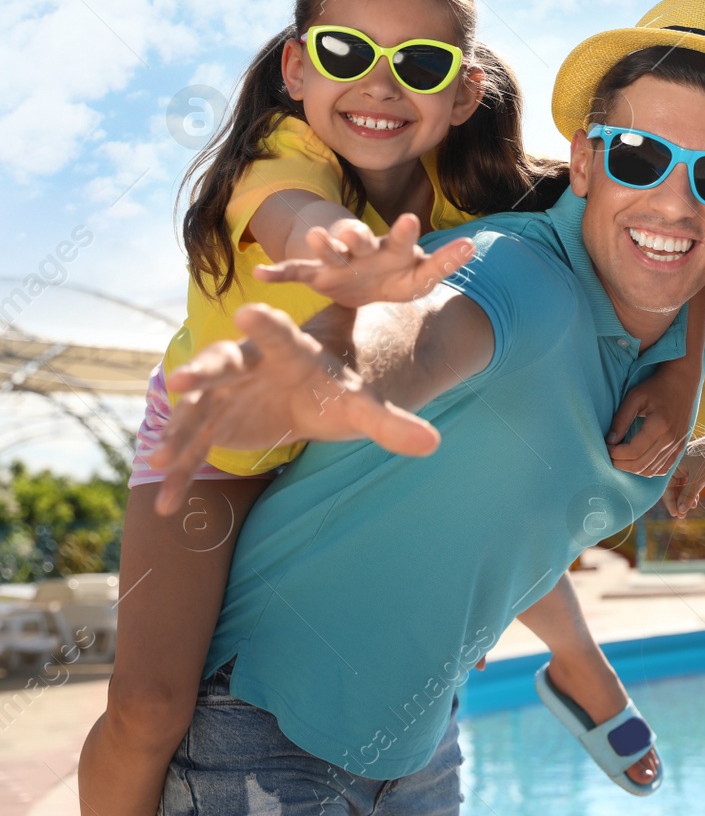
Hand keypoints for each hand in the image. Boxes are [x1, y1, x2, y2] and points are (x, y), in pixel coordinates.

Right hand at [150, 304, 439, 513]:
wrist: (308, 400)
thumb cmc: (335, 392)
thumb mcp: (363, 407)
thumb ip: (391, 423)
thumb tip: (433, 443)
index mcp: (289, 351)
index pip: (280, 334)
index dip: (266, 324)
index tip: (247, 310)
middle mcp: (249, 365)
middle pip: (223, 362)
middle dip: (202, 370)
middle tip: (183, 379)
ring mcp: (225, 393)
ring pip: (196, 408)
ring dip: (177, 430)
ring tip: (160, 457)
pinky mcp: (213, 423)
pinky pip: (193, 447)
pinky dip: (180, 474)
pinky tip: (166, 504)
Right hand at [256, 214, 474, 307]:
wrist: (365, 282)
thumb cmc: (398, 275)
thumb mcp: (422, 276)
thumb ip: (445, 262)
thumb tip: (474, 246)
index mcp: (392, 249)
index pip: (401, 239)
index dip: (403, 231)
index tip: (409, 220)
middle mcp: (363, 249)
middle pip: (359, 239)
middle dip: (356, 236)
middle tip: (355, 233)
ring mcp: (338, 260)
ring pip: (328, 250)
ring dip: (322, 244)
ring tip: (315, 238)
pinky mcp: (316, 274)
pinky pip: (295, 272)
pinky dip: (279, 273)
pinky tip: (261, 276)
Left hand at [608, 375, 694, 477]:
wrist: (683, 382)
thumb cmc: (656, 387)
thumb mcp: (635, 397)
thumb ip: (621, 419)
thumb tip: (610, 441)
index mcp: (660, 425)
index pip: (634, 451)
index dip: (616, 453)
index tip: (606, 446)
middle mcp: (671, 439)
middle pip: (642, 465)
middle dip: (621, 464)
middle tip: (610, 455)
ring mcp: (677, 445)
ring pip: (652, 470)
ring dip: (633, 469)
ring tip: (621, 458)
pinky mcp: (680, 448)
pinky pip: (663, 469)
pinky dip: (647, 469)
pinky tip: (638, 460)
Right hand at [659, 443, 704, 518]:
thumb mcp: (699, 479)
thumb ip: (688, 495)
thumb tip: (680, 510)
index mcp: (673, 464)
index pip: (666, 487)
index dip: (670, 502)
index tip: (676, 514)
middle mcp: (676, 464)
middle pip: (673, 486)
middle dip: (678, 501)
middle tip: (682, 515)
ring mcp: (685, 464)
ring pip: (681, 485)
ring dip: (685, 497)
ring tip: (690, 508)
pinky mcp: (693, 465)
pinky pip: (688, 481)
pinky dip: (691, 491)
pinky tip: (695, 501)